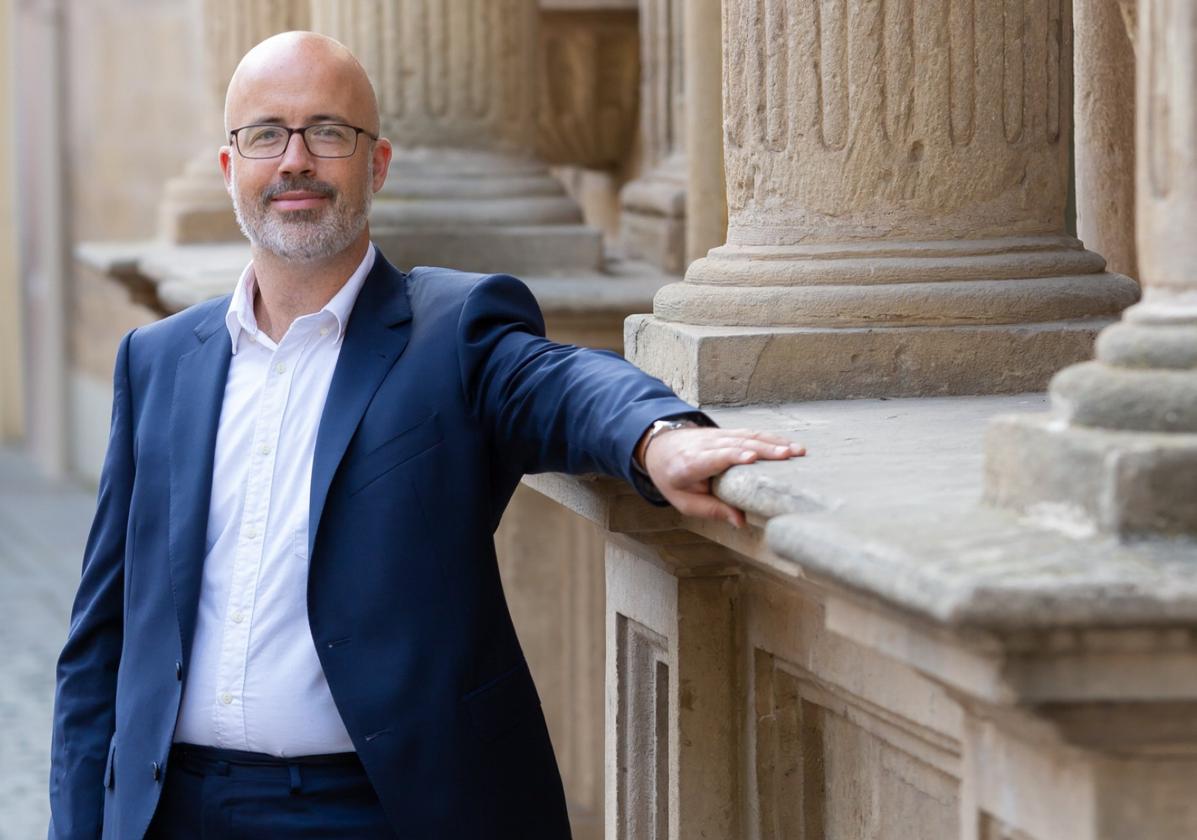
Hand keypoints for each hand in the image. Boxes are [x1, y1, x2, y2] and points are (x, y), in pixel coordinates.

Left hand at [638, 427, 805, 527]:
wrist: (660, 447)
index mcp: (689, 464)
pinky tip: (790, 445)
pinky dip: (771, 438)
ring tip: (797, 451)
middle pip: (736, 445)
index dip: (732, 456)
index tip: (751, 458)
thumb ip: (711, 510)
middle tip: (788, 455)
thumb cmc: (673, 478)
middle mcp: (705, 446)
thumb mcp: (684, 501)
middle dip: (764, 449)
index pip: (713, 457)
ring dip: (773, 442)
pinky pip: (750, 434)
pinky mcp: (727, 433)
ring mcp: (717, 436)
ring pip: (747, 436)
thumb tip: (740, 521)